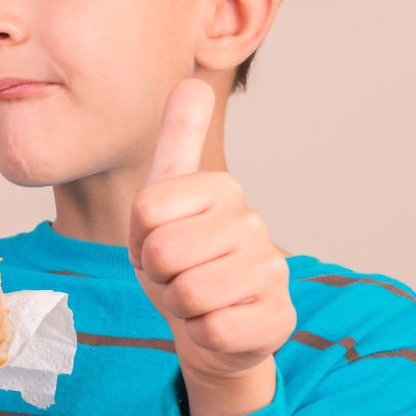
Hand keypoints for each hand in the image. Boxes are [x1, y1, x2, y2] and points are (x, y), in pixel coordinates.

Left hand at [129, 78, 296, 386]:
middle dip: (157, 273)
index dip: (138, 236)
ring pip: (188, 293)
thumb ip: (178, 139)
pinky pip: (212, 330)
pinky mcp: (277, 320)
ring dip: (179, 305)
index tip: (157, 239)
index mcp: (222, 188)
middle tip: (176, 274)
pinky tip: (217, 322)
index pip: (145, 209)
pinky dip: (202, 333)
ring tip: (195, 296)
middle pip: (164, 252)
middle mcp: (254, 223)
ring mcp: (272, 272)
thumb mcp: (168, 195)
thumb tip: (191, 81)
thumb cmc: (182, 256)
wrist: (209, 320)